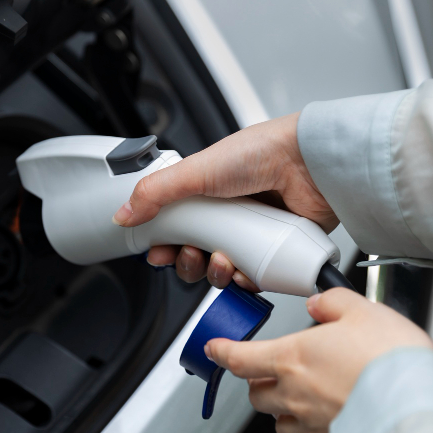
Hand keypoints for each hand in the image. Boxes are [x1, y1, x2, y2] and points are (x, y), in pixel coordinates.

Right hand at [112, 113, 337, 289]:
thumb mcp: (196, 170)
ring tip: (221, 259)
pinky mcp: (276, 250)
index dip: (164, 244)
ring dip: (214, 272)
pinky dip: (245, 280)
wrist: (310, 164)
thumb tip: (123, 214)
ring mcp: (253, 233)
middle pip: (196, 253)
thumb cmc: (262, 153)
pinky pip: (253, 278)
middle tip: (190, 254)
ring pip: (222, 270)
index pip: (176, 226)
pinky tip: (244, 270)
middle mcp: (230, 213)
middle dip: (187, 262)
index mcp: (207, 191)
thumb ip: (155, 192)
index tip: (158, 253)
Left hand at [205, 288, 432, 432]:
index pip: (241, 358)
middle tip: (270, 372)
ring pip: (280, 423)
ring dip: (282, 411)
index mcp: (293, 357)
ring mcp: (312, 424)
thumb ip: (333, 303)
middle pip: (256, 395)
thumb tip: (319, 302)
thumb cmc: (391, 358)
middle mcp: (296, 394)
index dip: (223, 352)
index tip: (215, 349)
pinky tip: (328, 423)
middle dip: (258, 383)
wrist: (417, 405)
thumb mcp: (363, 309)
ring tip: (300, 399)